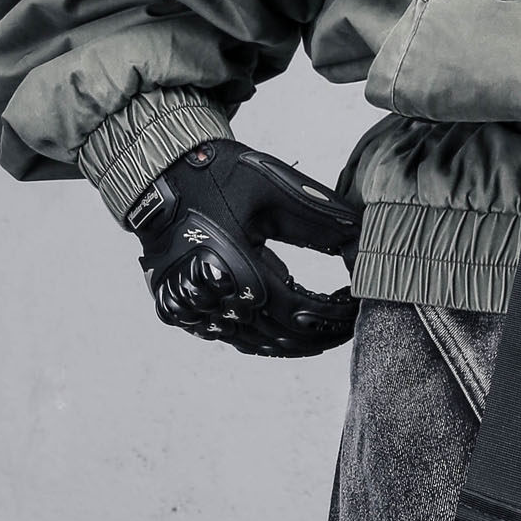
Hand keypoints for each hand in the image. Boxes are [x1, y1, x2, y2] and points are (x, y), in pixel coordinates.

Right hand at [125, 138, 361, 356]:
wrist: (158, 177)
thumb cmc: (216, 176)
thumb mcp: (273, 187)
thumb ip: (320, 215)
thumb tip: (361, 237)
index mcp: (238, 270)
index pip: (302, 313)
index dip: (335, 314)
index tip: (358, 303)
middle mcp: (213, 301)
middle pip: (282, 337)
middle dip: (323, 333)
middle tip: (350, 320)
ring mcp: (195, 312)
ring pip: (258, 344)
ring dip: (296, 341)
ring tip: (327, 327)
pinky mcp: (184, 312)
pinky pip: (233, 338)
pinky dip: (266, 338)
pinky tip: (288, 329)